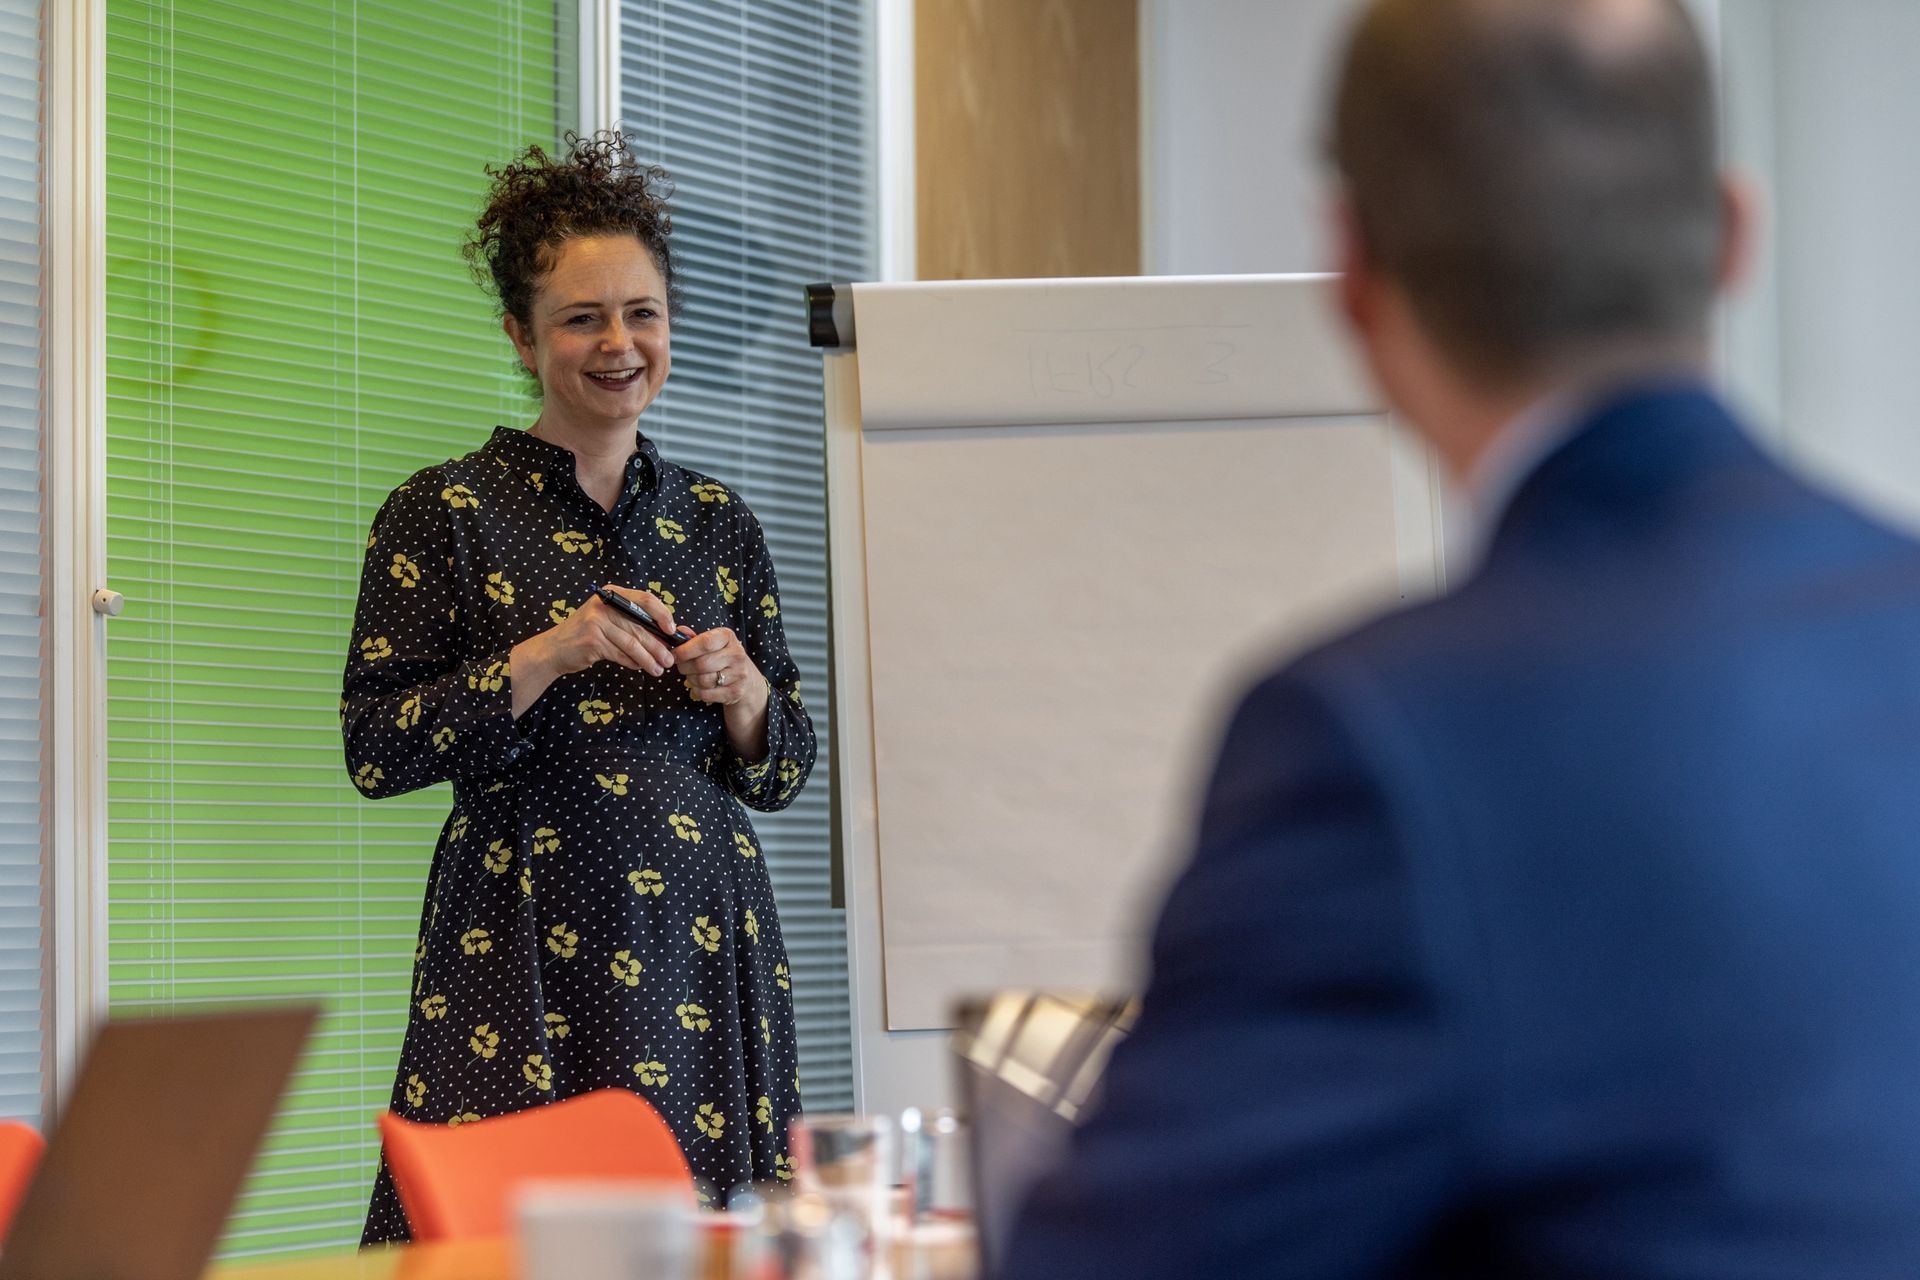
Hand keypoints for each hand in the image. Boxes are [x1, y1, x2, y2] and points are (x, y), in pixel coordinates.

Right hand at [508, 585, 680, 717]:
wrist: (554, 649)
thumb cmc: (586, 635)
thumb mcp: (608, 620)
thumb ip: (632, 622)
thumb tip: (665, 636)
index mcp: (612, 595)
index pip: (645, 599)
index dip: (663, 614)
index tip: (672, 631)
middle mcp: (604, 605)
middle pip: (640, 626)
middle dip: (658, 646)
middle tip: (670, 660)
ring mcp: (596, 622)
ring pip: (632, 643)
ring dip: (648, 658)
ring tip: (659, 669)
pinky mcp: (593, 641)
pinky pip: (621, 654)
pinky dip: (633, 663)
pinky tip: (640, 668)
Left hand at [679, 627, 771, 760]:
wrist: (746, 679)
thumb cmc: (722, 657)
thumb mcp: (712, 643)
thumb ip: (693, 638)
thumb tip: (677, 631)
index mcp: (728, 637)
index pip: (704, 642)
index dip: (685, 650)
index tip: (674, 655)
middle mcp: (737, 654)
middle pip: (701, 664)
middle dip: (685, 667)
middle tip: (681, 667)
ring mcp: (739, 674)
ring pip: (703, 680)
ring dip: (691, 680)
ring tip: (692, 676)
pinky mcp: (736, 691)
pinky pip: (707, 694)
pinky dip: (698, 691)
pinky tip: (699, 687)